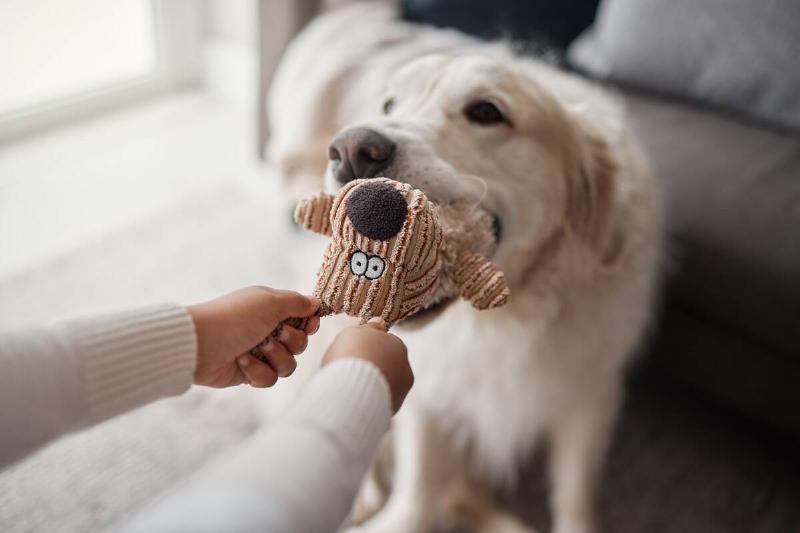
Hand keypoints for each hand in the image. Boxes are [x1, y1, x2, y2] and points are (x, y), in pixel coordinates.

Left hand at [188, 287, 319, 387]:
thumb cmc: (235, 317)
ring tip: (256, 348)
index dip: (309, 323)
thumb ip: (297, 302)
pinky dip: (258, 371)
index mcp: (272, 309)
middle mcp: (268, 330)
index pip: (303, 318)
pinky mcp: (250, 373)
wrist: (200, 344)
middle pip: (300, 344)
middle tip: (276, 333)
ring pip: (288, 365)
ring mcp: (259, 353)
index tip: (310, 324)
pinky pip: (270, 378)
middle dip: (292, 341)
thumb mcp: (270, 301)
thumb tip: (316, 303)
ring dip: (275, 357)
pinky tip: (242, 361)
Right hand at [322, 318, 411, 412]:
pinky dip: (370, 400)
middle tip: (351, 371)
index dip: (366, 347)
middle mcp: (405, 367)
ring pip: (384, 384)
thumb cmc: (351, 356)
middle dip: (373, 367)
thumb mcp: (355, 332)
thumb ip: (370, 328)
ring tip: (351, 388)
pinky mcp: (393, 409)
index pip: (384, 343)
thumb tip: (381, 322)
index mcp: (398, 345)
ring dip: (372, 385)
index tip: (352, 352)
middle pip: (386, 365)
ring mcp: (401, 390)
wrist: (351, 389)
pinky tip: (355, 400)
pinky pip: (379, 401)